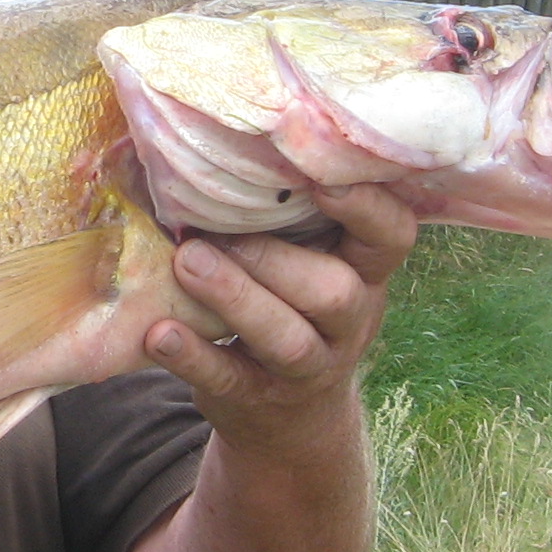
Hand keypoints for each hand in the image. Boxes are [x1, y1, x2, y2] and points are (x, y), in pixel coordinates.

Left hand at [142, 184, 417, 454]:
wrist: (287, 414)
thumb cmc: (286, 301)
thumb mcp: (305, 259)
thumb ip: (280, 215)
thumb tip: (205, 136)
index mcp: (364, 271)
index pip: (392, 236)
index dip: (368, 208)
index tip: (322, 179)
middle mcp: (350, 319)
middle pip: (335, 292)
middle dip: (275, 260)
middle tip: (214, 233)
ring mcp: (309, 366)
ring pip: (287, 339)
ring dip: (235, 298)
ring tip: (186, 263)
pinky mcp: (259, 398)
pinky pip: (231, 380)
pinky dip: (193, 357)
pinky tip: (159, 334)